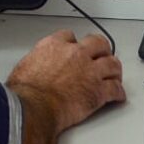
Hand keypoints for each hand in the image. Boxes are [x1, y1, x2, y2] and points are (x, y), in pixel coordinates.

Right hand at [7, 30, 125, 132]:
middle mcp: (75, 54)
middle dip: (101, 49)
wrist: (33, 107)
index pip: (69, 35)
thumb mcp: (24, 66)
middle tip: (102, 55)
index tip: (74, 47)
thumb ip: (36, 62)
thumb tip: (35, 68)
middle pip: (98, 43)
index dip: (73, 42)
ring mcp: (89, 72)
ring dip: (114, 69)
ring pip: (112, 64)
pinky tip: (117, 95)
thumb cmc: (25, 91)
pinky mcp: (98, 91)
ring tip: (114, 74)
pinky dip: (118, 93)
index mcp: (54, 45)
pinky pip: (116, 89)